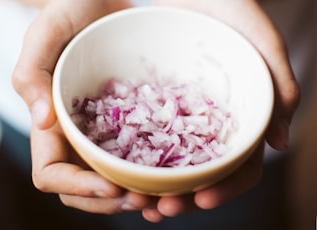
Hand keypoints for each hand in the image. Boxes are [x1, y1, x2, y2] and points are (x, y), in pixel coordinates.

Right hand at [13, 0, 154, 216]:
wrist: (101, 5)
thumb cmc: (69, 13)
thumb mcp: (46, 34)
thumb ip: (32, 74)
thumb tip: (41, 121)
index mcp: (53, 126)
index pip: (53, 173)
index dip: (78, 187)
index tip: (112, 186)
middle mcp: (78, 137)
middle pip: (86, 187)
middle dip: (112, 201)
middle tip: (146, 201)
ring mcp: (105, 134)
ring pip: (113, 179)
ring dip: (134, 196)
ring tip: (163, 199)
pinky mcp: (129, 123)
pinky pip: (138, 157)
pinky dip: (152, 174)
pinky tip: (173, 177)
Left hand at [142, 0, 299, 221]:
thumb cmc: (228, 6)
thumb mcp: (260, 38)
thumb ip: (280, 85)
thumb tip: (281, 143)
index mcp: (238, 118)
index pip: (240, 166)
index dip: (225, 188)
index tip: (202, 198)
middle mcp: (208, 124)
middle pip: (201, 173)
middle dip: (183, 197)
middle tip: (162, 209)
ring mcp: (180, 116)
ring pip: (170, 163)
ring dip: (156, 188)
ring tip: (138, 202)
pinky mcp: (153, 104)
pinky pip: (142, 137)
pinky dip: (134, 159)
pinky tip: (120, 173)